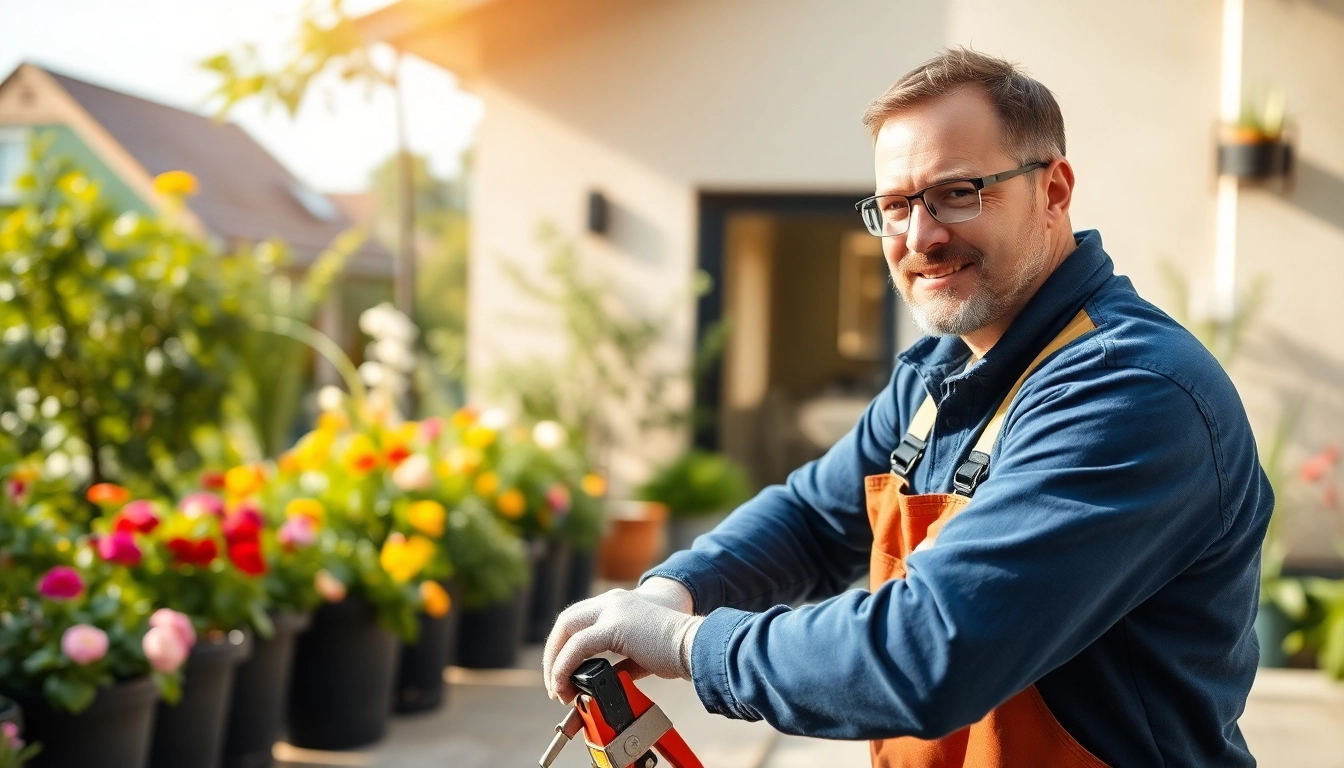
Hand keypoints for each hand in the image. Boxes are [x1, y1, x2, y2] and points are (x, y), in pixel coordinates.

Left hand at [543, 581, 702, 703]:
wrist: (696, 645)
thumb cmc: (677, 651)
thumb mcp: (643, 653)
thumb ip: (623, 661)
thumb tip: (608, 679)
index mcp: (619, 604)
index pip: (579, 619)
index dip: (565, 645)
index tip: (564, 672)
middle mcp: (612, 602)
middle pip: (566, 621)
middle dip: (553, 653)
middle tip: (553, 682)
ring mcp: (613, 611)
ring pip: (566, 630)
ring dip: (556, 662)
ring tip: (557, 689)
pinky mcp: (614, 627)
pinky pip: (577, 647)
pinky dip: (565, 667)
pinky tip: (565, 685)